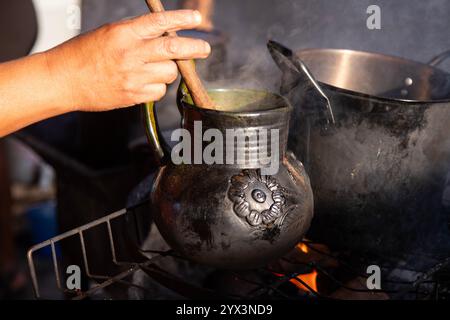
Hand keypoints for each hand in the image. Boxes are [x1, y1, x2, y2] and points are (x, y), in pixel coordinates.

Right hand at [46, 9, 210, 111]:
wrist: (63, 81)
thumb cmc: (84, 54)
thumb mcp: (110, 34)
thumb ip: (138, 35)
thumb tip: (168, 37)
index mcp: (123, 34)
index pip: (159, 23)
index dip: (181, 20)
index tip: (195, 19)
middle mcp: (130, 54)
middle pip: (173, 51)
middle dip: (194, 49)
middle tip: (204, 48)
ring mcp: (133, 77)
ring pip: (169, 73)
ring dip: (168, 70)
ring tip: (152, 68)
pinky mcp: (133, 96)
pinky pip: (159, 91)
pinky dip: (157, 87)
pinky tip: (142, 82)